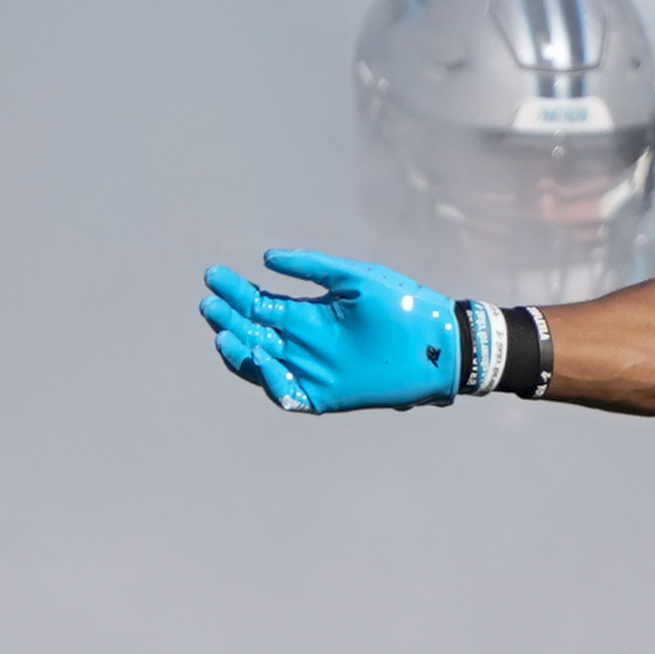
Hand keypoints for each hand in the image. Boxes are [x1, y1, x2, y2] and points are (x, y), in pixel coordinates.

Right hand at [198, 250, 466, 413]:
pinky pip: (288, 395)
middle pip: (253, 333)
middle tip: (211, 305)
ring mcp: (314, 370)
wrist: (443, 343)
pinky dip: (271, 382)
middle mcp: (306, 343)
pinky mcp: (328, 395)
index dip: (234, 292)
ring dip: (239, 352)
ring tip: (226, 335)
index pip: (259, 304)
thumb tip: (268, 258)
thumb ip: (314, 267)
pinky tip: (261, 361)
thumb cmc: (405, 306)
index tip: (213, 275)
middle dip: (228, 319)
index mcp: (309, 314)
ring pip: (262, 365)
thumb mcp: (356, 278)